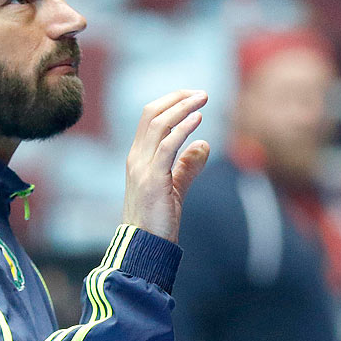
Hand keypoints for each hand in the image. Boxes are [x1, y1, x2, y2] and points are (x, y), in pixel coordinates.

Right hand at [122, 90, 210, 242]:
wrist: (145, 246)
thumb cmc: (158, 220)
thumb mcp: (175, 187)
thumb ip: (187, 166)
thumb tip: (203, 144)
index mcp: (139, 157)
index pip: (150, 118)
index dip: (171, 102)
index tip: (193, 97)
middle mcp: (136, 158)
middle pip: (152, 114)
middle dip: (177, 99)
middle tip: (202, 93)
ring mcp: (141, 167)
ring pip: (158, 125)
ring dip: (182, 108)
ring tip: (203, 99)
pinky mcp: (152, 179)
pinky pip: (166, 146)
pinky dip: (182, 128)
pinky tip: (197, 119)